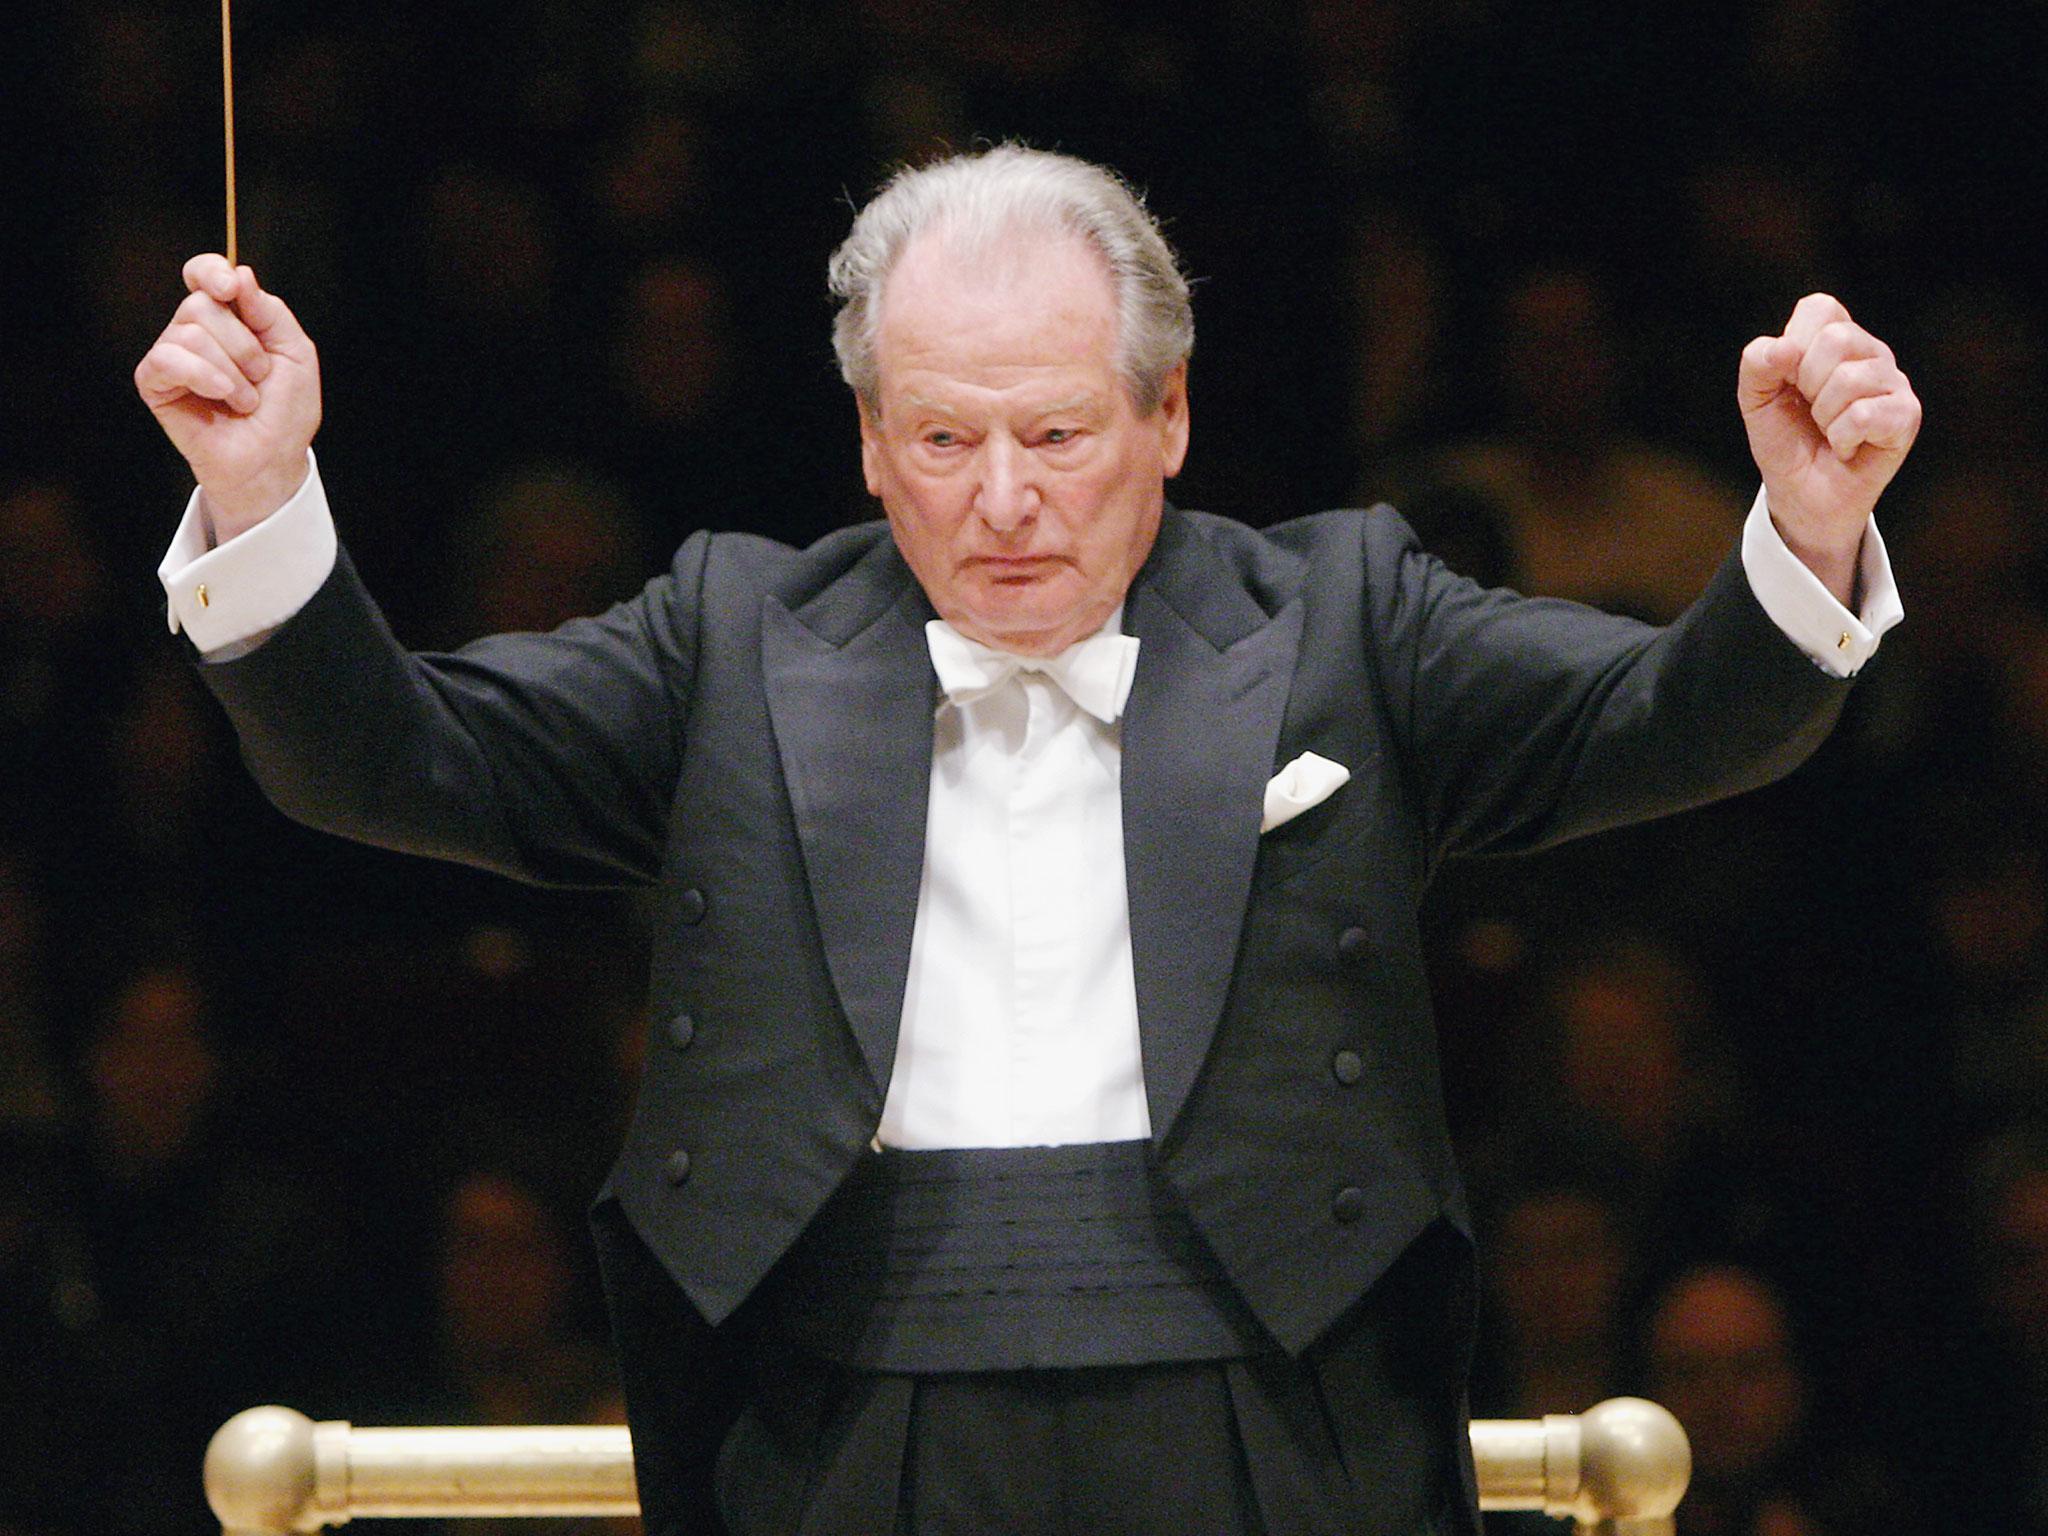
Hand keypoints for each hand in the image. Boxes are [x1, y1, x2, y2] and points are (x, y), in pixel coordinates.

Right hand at [135, 256, 322, 539]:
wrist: (273, 458)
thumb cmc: (285, 411)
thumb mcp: (295, 352)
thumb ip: (270, 311)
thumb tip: (238, 273)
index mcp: (228, 318)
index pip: (203, 273)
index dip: (210, 271)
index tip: (230, 289)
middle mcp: (195, 331)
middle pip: (200, 305)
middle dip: (243, 344)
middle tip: (260, 377)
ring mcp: (172, 356)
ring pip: (190, 333)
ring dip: (232, 371)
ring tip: (245, 399)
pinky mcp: (154, 382)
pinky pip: (168, 359)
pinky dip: (205, 377)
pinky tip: (224, 398)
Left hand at [1738, 293, 1919, 606]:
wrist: (1801, 495)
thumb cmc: (1786, 441)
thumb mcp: (1756, 400)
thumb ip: (1758, 364)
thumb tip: (1784, 348)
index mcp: (1837, 339)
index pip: (1819, 308)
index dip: (1793, 347)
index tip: (1789, 381)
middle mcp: (1871, 353)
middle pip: (1837, 339)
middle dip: (1807, 383)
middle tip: (1810, 410)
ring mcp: (1893, 383)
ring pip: (1849, 379)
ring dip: (1824, 416)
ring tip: (1828, 431)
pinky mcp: (1906, 416)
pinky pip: (1864, 414)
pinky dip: (1841, 437)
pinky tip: (1846, 446)